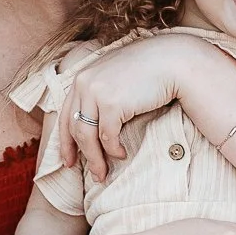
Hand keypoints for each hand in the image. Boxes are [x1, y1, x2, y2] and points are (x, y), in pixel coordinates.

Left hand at [57, 33, 212, 182]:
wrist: (170, 61)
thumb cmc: (147, 71)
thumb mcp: (115, 78)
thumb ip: (100, 93)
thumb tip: (93, 124)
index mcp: (82, 78)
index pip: (65, 116)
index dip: (65, 142)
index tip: (68, 161)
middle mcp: (84, 83)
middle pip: (75, 129)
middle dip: (82, 155)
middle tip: (94, 174)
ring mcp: (96, 92)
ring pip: (87, 136)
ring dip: (96, 158)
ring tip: (104, 172)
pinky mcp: (111, 103)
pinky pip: (108, 136)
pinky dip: (114, 149)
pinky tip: (122, 153)